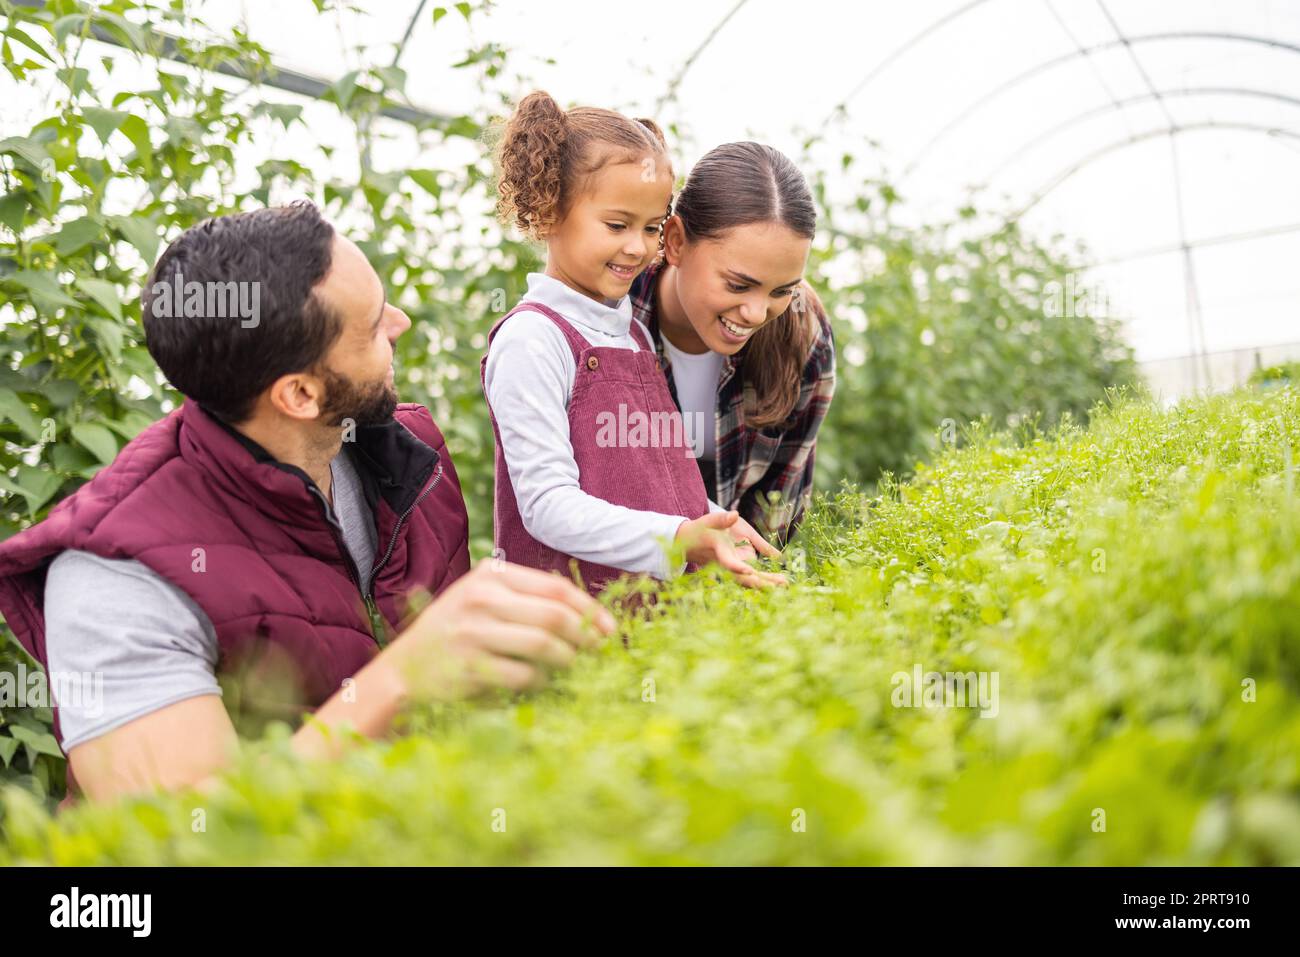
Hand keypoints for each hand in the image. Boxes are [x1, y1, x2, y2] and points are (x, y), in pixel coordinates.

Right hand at [378, 560, 615, 700]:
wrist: (403, 669)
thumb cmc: (455, 632)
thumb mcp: (483, 599)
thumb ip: (525, 598)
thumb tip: (588, 613)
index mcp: (490, 574)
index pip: (555, 588)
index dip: (590, 609)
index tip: (610, 629)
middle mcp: (481, 598)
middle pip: (555, 615)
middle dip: (586, 636)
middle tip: (600, 652)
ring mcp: (473, 631)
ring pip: (544, 645)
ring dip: (568, 660)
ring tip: (574, 667)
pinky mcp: (469, 666)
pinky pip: (524, 675)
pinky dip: (542, 681)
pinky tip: (543, 682)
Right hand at [674, 511, 787, 588]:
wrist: (689, 544)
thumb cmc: (701, 529)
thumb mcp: (710, 521)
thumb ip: (723, 519)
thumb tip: (735, 514)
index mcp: (718, 552)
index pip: (728, 562)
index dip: (737, 567)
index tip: (750, 571)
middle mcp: (725, 565)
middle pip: (743, 578)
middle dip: (761, 582)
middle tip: (781, 584)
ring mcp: (730, 570)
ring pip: (748, 581)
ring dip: (766, 583)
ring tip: (785, 584)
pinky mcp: (736, 570)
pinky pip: (750, 579)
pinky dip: (763, 581)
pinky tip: (778, 583)